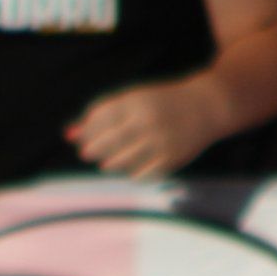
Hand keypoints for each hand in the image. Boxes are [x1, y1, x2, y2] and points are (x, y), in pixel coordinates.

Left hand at [67, 73, 226, 177]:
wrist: (208, 105)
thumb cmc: (161, 104)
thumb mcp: (135, 101)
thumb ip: (103, 116)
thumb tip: (68, 134)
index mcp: (137, 101)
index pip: (100, 117)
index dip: (87, 129)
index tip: (83, 136)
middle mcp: (148, 120)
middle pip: (107, 141)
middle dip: (92, 149)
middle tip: (88, 152)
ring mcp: (160, 140)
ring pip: (121, 161)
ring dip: (109, 163)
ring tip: (107, 162)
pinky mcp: (171, 158)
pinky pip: (140, 175)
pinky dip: (132, 173)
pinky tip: (130, 168)